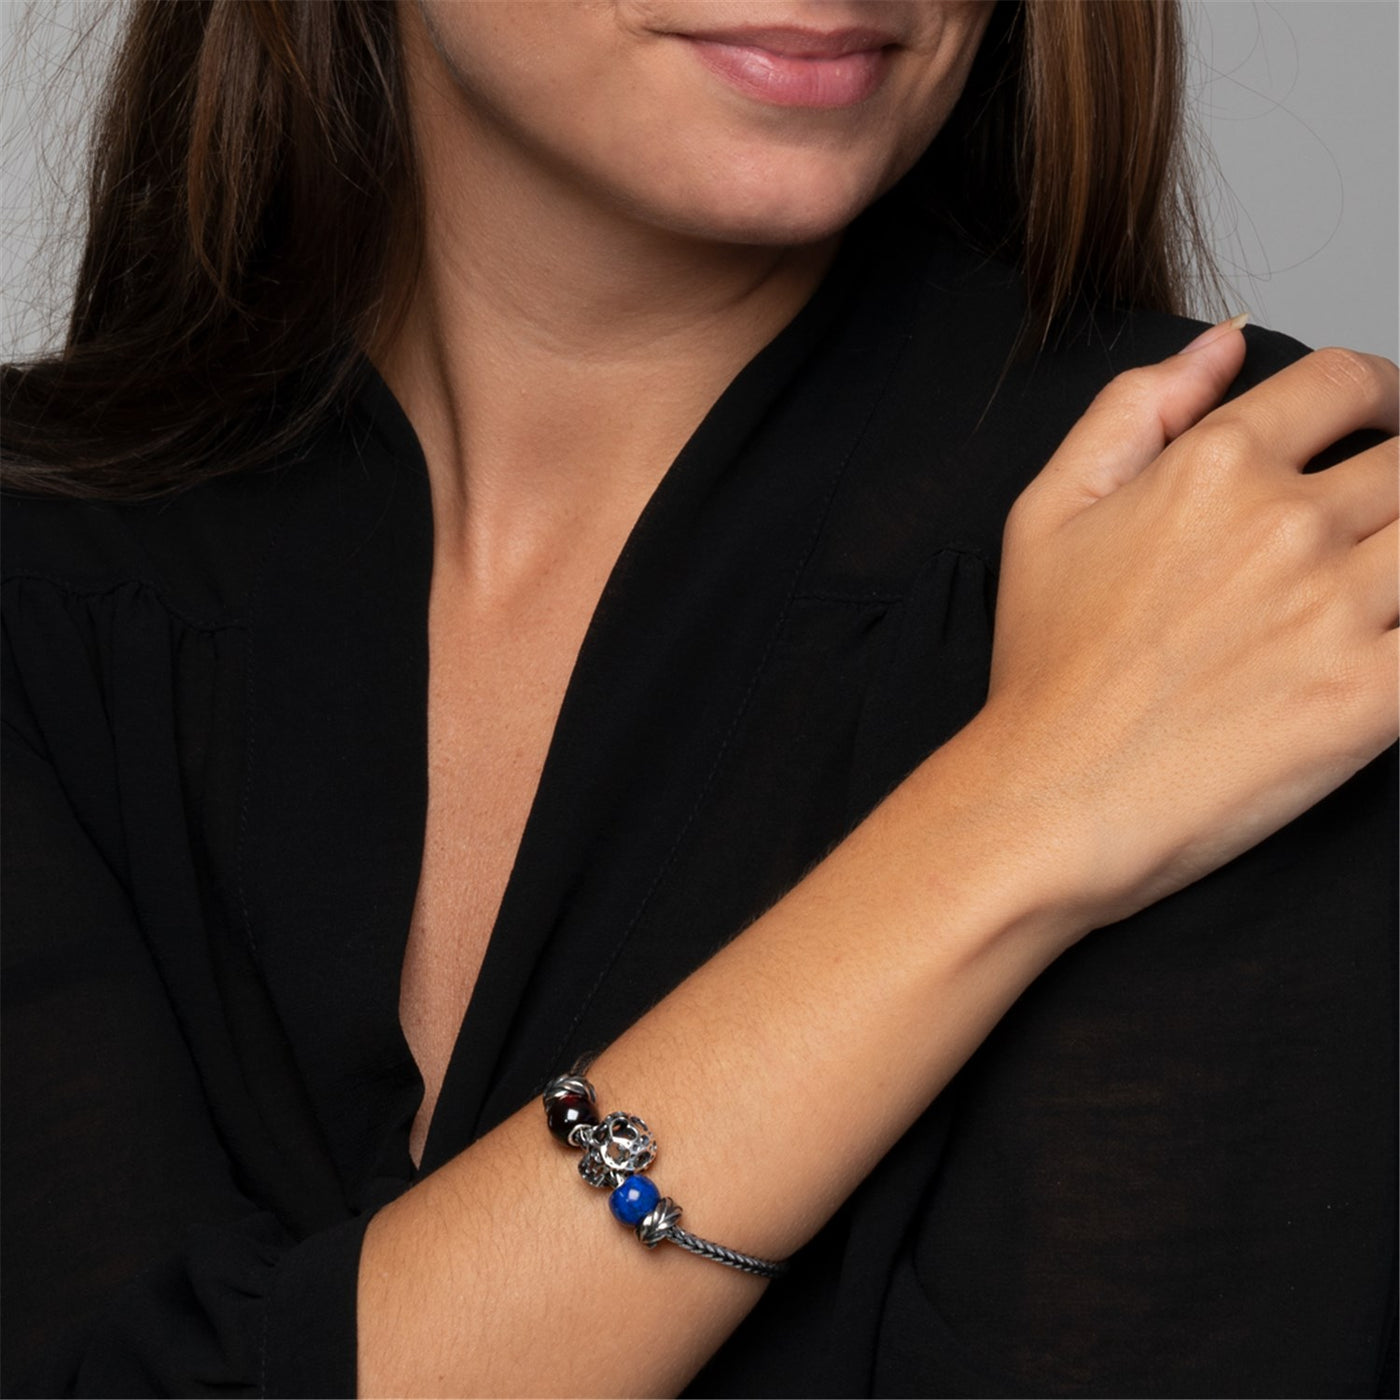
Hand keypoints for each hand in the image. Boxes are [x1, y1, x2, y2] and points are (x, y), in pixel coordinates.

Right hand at [982, 324, 1397, 928]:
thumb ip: (1131, 410)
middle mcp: (1284, 524)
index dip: (1381, 392)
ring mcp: (1336, 609)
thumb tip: (1219, 348)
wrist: (1050, 797)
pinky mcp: (1370, 697)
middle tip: (1387, 511)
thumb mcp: (1047, 511)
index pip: (1345, 382)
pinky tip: (1395, 628)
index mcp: (1211, 469)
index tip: (1382, 420)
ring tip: (1388, 572)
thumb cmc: (1047, 670)